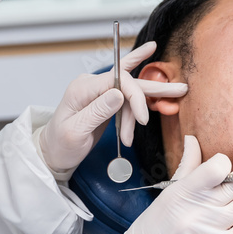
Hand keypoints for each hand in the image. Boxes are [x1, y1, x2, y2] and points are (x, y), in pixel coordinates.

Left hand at [38, 41, 187, 179]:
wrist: (52, 155)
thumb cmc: (60, 145)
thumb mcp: (76, 131)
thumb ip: (97, 111)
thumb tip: (118, 93)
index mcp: (83, 88)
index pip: (119, 81)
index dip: (136, 98)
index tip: (144, 121)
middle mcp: (92, 85)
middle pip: (128, 79)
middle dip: (154, 87)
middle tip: (180, 88)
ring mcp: (99, 92)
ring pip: (131, 91)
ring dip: (141, 109)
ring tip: (158, 112)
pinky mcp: (105, 101)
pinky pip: (127, 100)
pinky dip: (136, 111)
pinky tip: (142, 117)